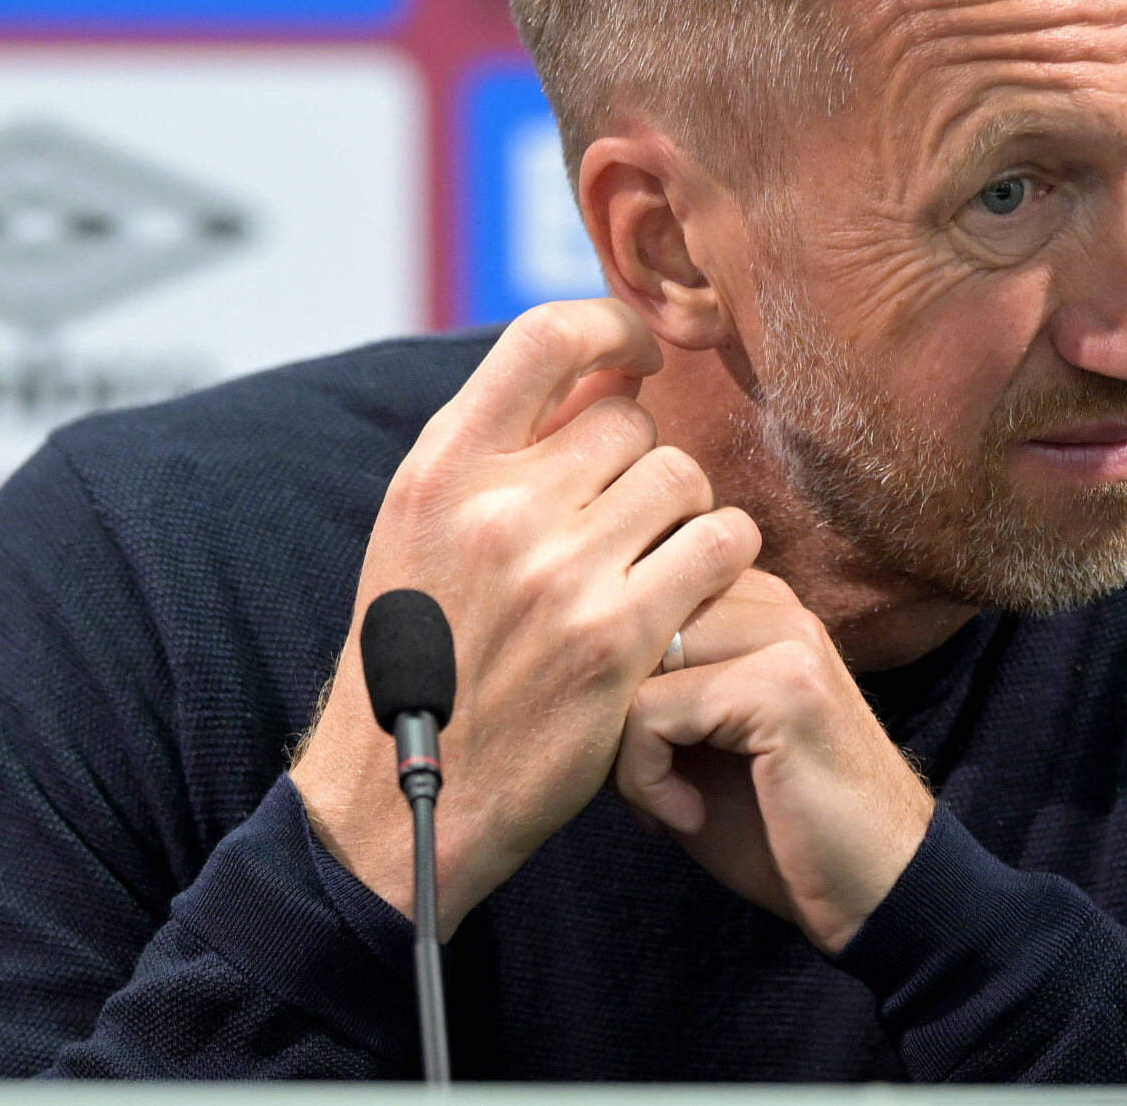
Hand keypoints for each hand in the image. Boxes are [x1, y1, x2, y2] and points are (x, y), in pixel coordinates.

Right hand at [292, 300, 759, 934]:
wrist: (406, 800)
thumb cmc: (424, 658)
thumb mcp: (422, 534)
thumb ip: (495, 453)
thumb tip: (599, 370)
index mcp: (439, 470)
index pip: (545, 335)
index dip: (611, 325)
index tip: (637, 351)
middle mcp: (497, 509)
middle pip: (629, 419)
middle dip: (638, 461)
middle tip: (625, 520)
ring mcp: (560, 573)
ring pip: (682, 478)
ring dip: (684, 512)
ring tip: (654, 559)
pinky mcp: (617, 637)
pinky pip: (718, 545)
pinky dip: (720, 560)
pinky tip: (691, 591)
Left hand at [614, 569, 934, 953]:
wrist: (876, 892)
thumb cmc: (778, 828)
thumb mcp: (699, 745)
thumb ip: (648, 690)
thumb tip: (560, 673)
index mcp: (759, 602)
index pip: (637, 591)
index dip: (612, 679)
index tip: (637, 759)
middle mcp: (777, 602)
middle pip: (626, 620)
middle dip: (607, 713)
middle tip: (643, 787)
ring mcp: (786, 638)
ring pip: (632, 659)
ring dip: (622, 751)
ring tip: (665, 804)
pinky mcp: (784, 686)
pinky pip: (652, 711)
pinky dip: (645, 780)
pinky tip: (684, 819)